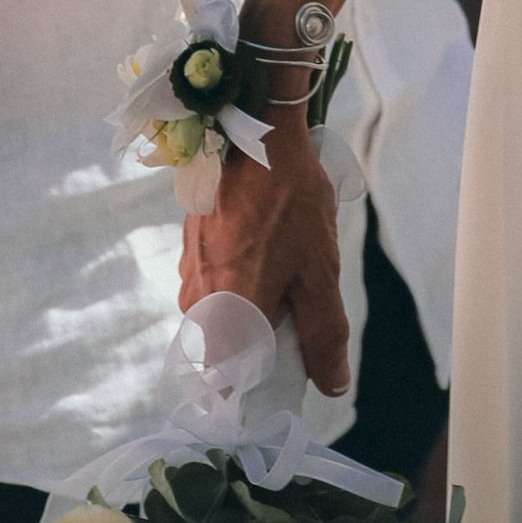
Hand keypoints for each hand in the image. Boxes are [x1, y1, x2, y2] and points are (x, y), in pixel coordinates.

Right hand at [179, 116, 349, 393]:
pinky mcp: (191, 248)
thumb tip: (332, 386)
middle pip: (228, 350)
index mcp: (224, 319)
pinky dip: (243, 277)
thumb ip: (324, 334)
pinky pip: (218, 283)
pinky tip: (268, 246)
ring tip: (287, 264)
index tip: (287, 370)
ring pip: (224, 314)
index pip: (228, 388)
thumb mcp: (319, 272)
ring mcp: (189, 274)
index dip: (258, 387)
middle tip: (299, 304)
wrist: (257, 134)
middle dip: (264, 338)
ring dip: (255, 303)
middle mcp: (195, 305)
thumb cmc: (290, 203)